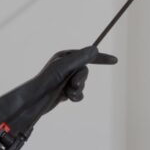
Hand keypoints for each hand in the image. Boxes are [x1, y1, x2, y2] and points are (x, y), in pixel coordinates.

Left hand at [0, 46, 117, 134]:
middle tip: (73, 84)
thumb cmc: (46, 81)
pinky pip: (79, 94)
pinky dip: (75, 97)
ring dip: (77, 90)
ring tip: (67, 93)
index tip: (115, 60)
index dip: (101, 58)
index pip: (87, 55)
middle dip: (82, 79)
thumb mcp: (64, 67)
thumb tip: (94, 48)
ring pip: (83, 84)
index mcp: (65, 57)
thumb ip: (80, 58)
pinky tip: (67, 99)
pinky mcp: (65, 92)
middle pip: (86, 72)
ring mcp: (66, 80)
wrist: (35, 101)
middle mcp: (66, 67)